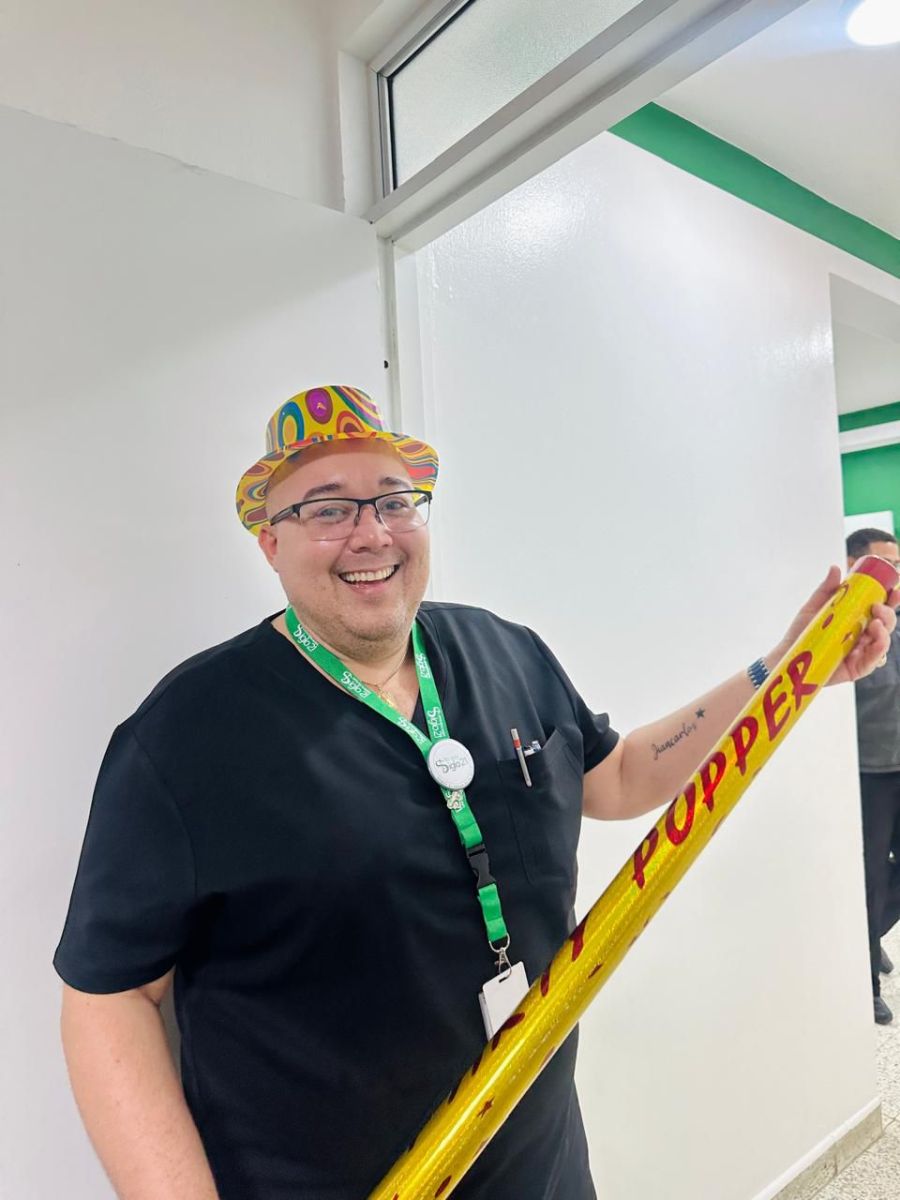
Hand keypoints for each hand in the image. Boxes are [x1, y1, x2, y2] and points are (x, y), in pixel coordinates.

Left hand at [772, 565, 898, 685]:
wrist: (788, 654)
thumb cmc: (803, 632)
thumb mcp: (814, 607)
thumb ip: (827, 590)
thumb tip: (836, 568)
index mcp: (857, 619)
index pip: (881, 608)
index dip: (892, 599)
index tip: (895, 589)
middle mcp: (863, 635)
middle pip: (886, 624)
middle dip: (888, 614)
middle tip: (877, 607)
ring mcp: (862, 652)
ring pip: (883, 641)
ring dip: (885, 632)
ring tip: (875, 624)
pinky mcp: (857, 668)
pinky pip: (873, 661)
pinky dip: (878, 652)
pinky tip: (876, 643)